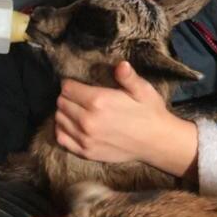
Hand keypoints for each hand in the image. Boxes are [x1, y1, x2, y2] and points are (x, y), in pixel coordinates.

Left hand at [55, 61, 198, 178]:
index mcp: (98, 101)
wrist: (157, 142)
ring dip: (64, 112)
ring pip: (59, 119)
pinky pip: (61, 138)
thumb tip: (121, 64)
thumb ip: (128, 76)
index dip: (70, 84)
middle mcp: (88, 121)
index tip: (78, 84)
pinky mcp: (86, 152)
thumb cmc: (150, 112)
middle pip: (61, 103)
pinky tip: (72, 125)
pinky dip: (63, 129)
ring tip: (76, 109)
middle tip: (78, 96)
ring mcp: (86, 138)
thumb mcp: (142, 90)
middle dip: (67, 97)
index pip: (67, 88)